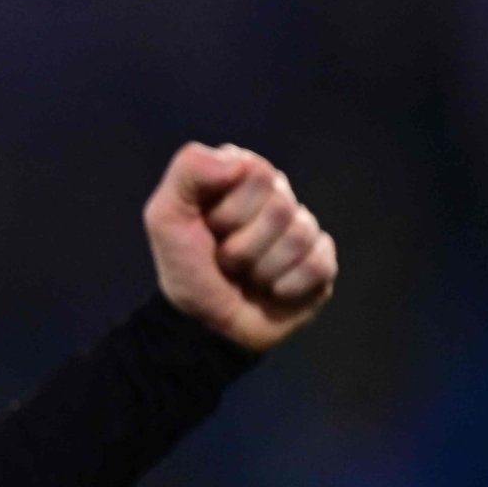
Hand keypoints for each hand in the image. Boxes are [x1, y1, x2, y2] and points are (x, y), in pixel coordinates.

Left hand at [143, 142, 337, 351]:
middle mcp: (277, 197)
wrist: (201, 323)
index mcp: (243, 176)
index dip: (228, 210)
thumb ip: (189, 171)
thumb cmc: (185, 267)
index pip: (257, 174)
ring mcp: (302, 230)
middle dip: (242, 244)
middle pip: (280, 206)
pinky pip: (317, 266)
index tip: (209, 228)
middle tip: (224, 258)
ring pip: (299, 237)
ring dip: (260, 269)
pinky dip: (286, 287)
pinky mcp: (321, 264)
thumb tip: (240, 163)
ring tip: (244, 276)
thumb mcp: (166, 216)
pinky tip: (271, 291)